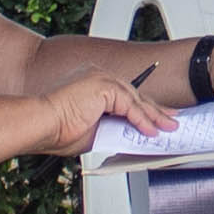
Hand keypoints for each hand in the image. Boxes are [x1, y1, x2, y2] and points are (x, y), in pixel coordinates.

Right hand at [26, 70, 180, 156]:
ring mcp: (101, 78)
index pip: (126, 96)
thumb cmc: (57, 130)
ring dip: (153, 116)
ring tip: (167, 128)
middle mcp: (99, 77)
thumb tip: (128, 136)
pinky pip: (130, 105)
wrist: (41, 124)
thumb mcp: (93, 132)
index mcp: (94, 85)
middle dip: (156, 110)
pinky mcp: (104, 85)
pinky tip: (150, 130)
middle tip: (172, 120)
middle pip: (135, 95)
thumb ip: (111, 129)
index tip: (158, 118)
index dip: (144, 108)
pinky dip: (141, 119)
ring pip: (135, 99)